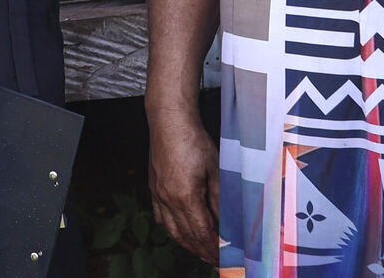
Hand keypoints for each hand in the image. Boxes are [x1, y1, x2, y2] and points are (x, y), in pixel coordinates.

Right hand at [148, 107, 217, 261]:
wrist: (169, 121)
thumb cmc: (193, 141)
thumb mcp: (216, 170)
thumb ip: (220, 199)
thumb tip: (229, 223)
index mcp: (185, 197)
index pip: (202, 233)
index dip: (214, 250)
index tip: (224, 260)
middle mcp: (168, 199)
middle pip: (186, 236)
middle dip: (202, 252)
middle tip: (215, 262)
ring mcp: (158, 194)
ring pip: (171, 230)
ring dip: (187, 244)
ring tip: (200, 252)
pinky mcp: (153, 187)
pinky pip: (160, 217)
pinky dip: (172, 230)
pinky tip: (179, 232)